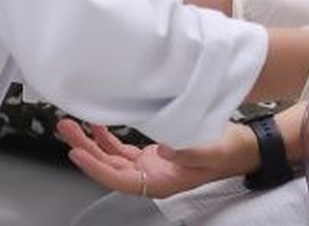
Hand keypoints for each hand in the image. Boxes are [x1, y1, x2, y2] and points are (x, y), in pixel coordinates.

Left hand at [56, 118, 248, 198]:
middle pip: (108, 167)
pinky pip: (122, 148)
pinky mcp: (151, 153)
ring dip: (91, 141)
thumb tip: (161, 149)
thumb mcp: (210, 152)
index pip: (118, 179)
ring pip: (111, 157)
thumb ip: (186, 153)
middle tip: (66, 129)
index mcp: (160, 183)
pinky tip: (97, 124)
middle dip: (85, 149)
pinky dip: (107, 137)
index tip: (77, 153)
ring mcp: (149, 166)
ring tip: (72, 124)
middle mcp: (149, 177)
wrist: (242, 147)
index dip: (96, 167)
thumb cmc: (228, 152)